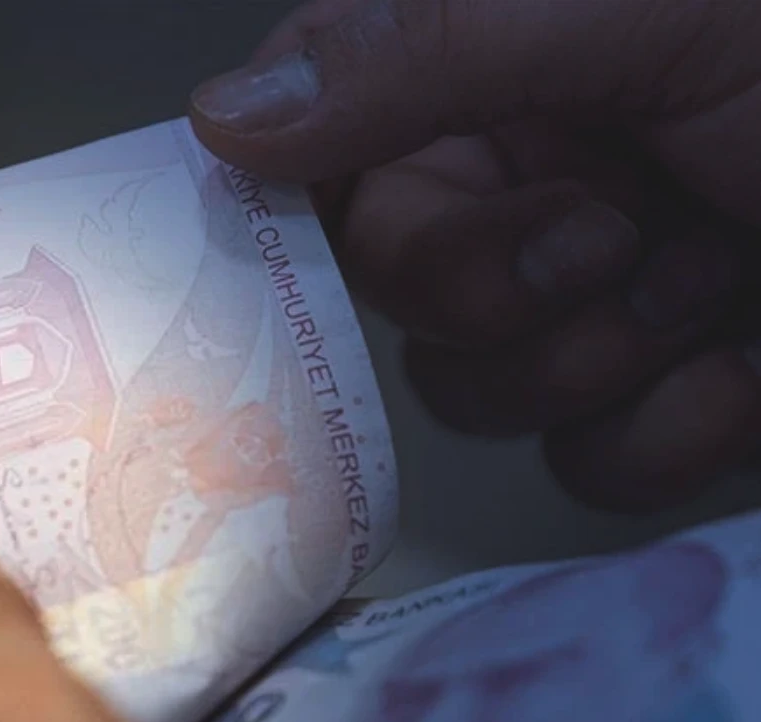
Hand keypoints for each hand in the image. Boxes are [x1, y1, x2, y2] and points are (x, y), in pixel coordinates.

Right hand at [190, 0, 760, 511]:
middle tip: (597, 238)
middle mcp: (527, 183)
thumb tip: (223, 116)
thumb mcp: (631, 16)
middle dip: (486, 289)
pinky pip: (582, 465)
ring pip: (471, 391)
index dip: (303, 204)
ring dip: (585, 361)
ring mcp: (587, 297)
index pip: (320, 147)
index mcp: (498, 72)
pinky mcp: (658, 396)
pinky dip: (664, 437)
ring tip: (702, 282)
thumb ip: (421, 55)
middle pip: (387, 290)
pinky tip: (738, 367)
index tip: (329, 237)